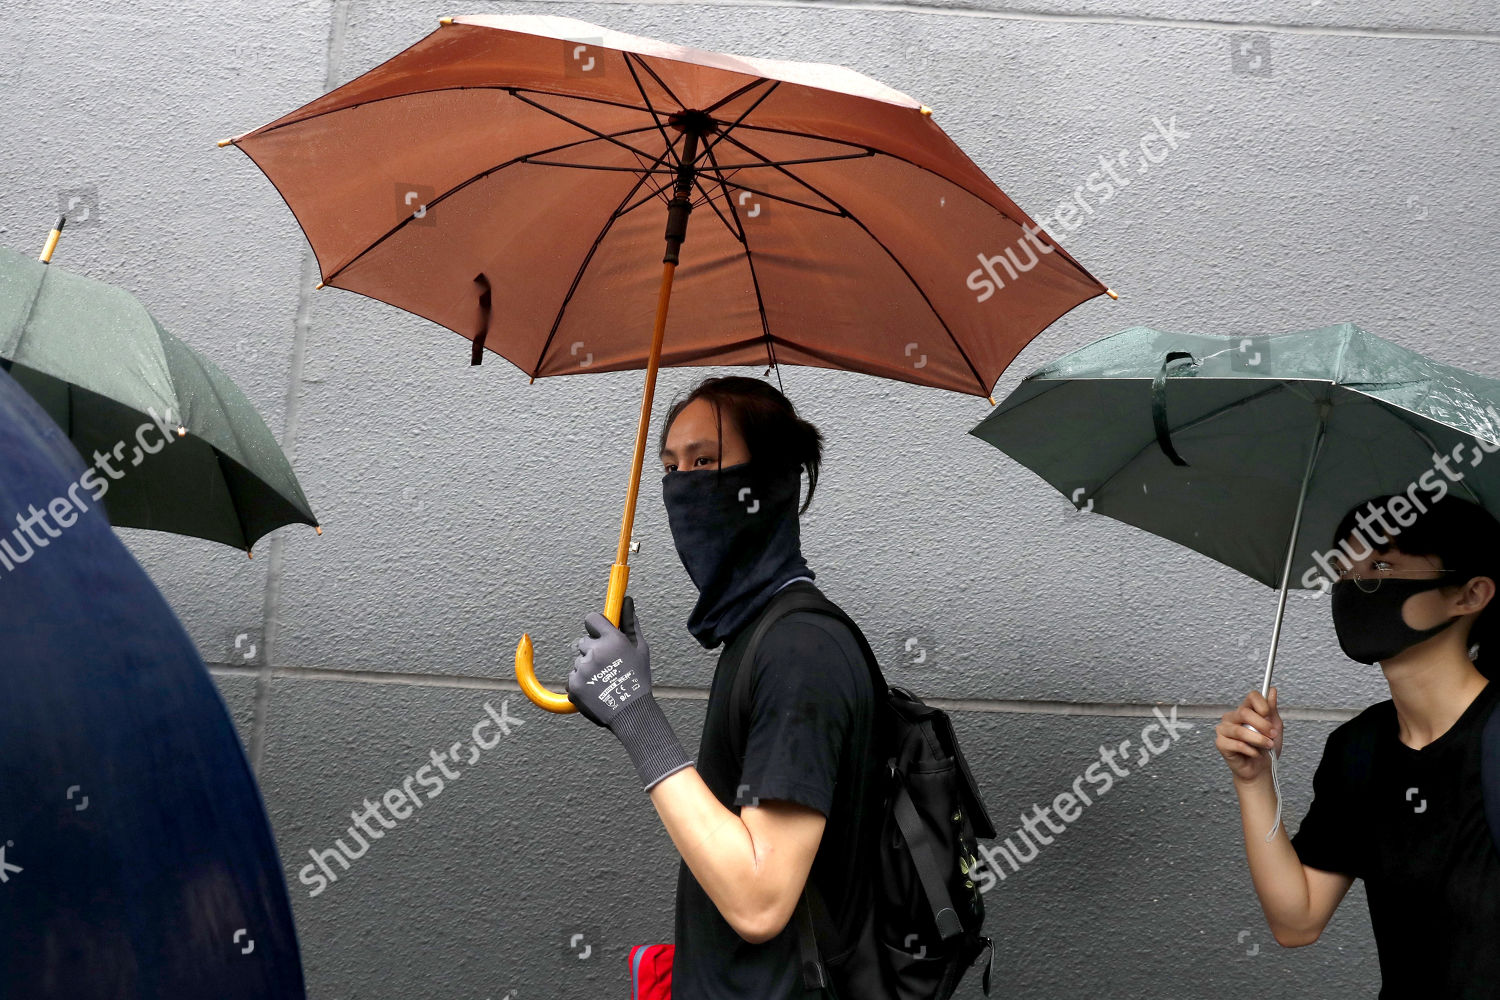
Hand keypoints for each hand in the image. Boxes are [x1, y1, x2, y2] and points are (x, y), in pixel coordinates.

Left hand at [565, 596, 691, 790]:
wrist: (631, 713)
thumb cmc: (638, 680)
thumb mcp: (640, 649)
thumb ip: (630, 623)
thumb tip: (627, 600)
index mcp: (612, 639)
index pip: (591, 619)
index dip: (594, 626)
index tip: (599, 633)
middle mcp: (595, 651)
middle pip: (582, 642)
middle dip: (591, 650)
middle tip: (607, 665)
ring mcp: (582, 669)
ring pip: (578, 662)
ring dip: (587, 668)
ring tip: (604, 682)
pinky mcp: (574, 685)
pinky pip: (573, 678)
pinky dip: (581, 684)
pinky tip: (597, 691)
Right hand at [1215, 687, 1281, 782]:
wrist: (1260, 769)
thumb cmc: (1266, 748)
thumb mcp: (1275, 727)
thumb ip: (1271, 709)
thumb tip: (1272, 690)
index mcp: (1245, 710)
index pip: (1251, 696)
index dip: (1262, 704)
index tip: (1269, 715)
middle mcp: (1232, 717)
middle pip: (1244, 712)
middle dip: (1262, 725)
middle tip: (1272, 735)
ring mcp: (1224, 730)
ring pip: (1240, 730)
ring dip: (1258, 740)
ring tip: (1267, 746)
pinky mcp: (1221, 743)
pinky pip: (1236, 744)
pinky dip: (1250, 750)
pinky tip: (1255, 753)